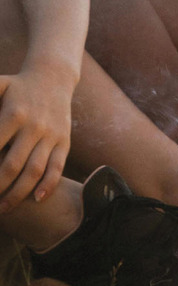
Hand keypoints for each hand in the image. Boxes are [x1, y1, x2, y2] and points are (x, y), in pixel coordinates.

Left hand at [0, 71, 72, 210]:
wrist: (54, 77)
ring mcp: (51, 135)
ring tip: (3, 208)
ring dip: (18, 194)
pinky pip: (57, 167)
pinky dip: (49, 185)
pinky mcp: (64, 141)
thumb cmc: (17, 87)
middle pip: (12, 166)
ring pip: (35, 171)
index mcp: (14, 114)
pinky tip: (37, 199)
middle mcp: (34, 126)